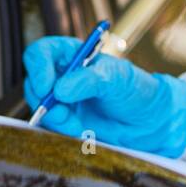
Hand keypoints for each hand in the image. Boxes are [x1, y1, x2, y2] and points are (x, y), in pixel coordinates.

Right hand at [23, 36, 185, 157]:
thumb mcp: (118, 79)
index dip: (38, 68)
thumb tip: (61, 89)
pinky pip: (52, 128)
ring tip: (79, 127)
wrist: (151, 123)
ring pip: (41, 109)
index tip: (47, 87)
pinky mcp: (67, 123)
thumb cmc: (137, 91)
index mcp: (73, 56)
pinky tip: (82, 134)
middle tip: (63, 113)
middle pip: (34, 84)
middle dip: (45, 101)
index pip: (42, 53)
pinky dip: (63, 132)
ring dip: (56, 120)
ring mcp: (63, 101)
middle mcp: (63, 77)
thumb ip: (90, 80)